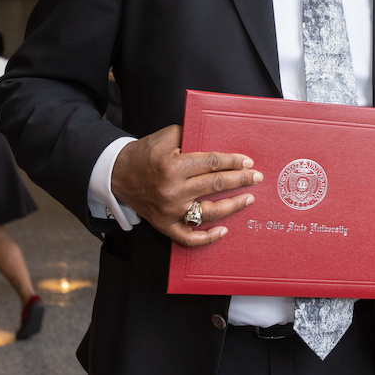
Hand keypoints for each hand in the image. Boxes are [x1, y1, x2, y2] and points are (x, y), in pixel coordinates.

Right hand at [110, 125, 261, 247]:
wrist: (117, 174)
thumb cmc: (143, 154)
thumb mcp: (165, 137)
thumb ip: (190, 136)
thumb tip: (217, 139)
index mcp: (173, 167)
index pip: (211, 163)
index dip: (232, 162)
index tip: (247, 162)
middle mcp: (173, 190)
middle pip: (215, 185)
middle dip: (240, 180)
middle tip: (257, 177)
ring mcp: (170, 211)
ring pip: (209, 212)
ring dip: (232, 206)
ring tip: (248, 199)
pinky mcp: (164, 225)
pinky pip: (188, 237)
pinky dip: (206, 238)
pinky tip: (223, 231)